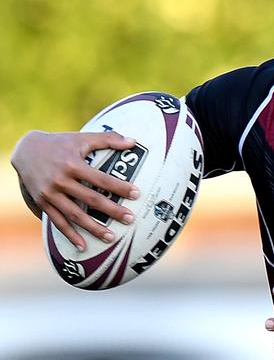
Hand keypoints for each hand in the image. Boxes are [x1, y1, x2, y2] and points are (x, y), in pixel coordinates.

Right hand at [11, 130, 139, 250]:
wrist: (26, 149)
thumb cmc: (60, 143)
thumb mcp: (82, 138)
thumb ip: (109, 139)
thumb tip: (134, 142)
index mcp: (73, 164)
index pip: (101, 179)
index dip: (119, 187)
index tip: (136, 194)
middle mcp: (61, 180)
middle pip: (91, 199)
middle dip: (112, 210)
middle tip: (130, 219)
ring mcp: (50, 194)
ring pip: (75, 215)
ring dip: (93, 228)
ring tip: (111, 237)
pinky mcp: (42, 203)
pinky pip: (57, 222)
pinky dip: (70, 235)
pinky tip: (83, 246)